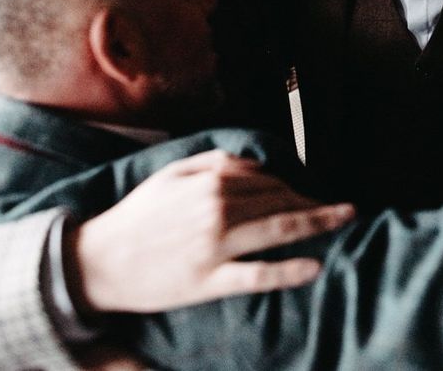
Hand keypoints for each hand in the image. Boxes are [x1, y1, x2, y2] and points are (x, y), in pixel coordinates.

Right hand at [67, 150, 353, 313]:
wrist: (98, 261)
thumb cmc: (138, 215)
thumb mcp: (172, 174)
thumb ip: (215, 162)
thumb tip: (256, 163)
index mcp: (210, 182)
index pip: (268, 181)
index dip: (295, 187)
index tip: (314, 193)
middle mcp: (218, 210)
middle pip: (280, 203)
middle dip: (315, 204)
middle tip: (343, 209)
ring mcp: (215, 247)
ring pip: (278, 230)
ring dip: (317, 224)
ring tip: (344, 220)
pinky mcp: (209, 281)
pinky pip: (257, 274)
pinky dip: (288, 270)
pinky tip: (314, 266)